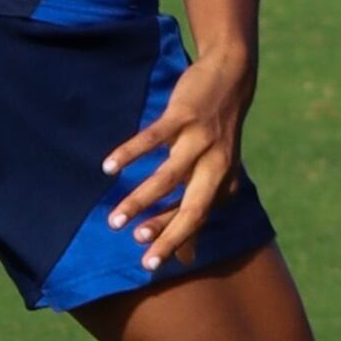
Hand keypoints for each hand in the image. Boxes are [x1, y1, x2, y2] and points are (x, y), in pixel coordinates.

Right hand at [101, 45, 256, 277]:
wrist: (231, 77)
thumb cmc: (216, 133)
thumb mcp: (215, 172)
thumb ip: (198, 211)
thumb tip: (187, 257)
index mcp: (223, 183)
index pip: (196, 218)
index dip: (172, 239)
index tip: (148, 262)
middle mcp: (217, 166)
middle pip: (192, 208)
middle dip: (165, 231)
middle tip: (137, 249)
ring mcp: (201, 141)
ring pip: (167, 177)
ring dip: (139, 200)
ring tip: (114, 220)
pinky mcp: (184, 116)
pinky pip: (152, 139)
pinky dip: (129, 153)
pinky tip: (108, 167)